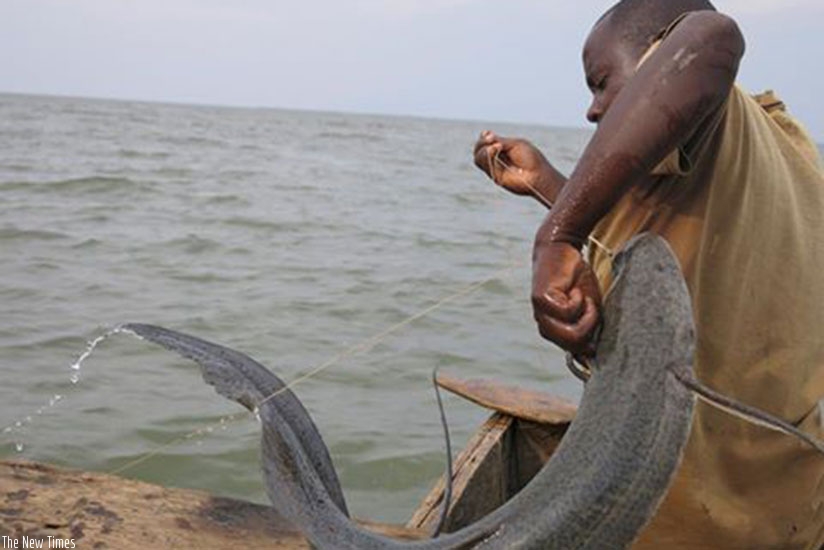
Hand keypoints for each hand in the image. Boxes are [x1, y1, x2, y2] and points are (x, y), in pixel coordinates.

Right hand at [473, 131, 553, 198]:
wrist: (538, 174)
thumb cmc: (531, 158)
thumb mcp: (515, 144)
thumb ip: (499, 141)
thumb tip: (485, 135)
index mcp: (501, 149)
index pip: (484, 143)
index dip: (483, 138)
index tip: (488, 133)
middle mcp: (496, 159)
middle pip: (478, 150)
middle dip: (480, 143)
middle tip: (490, 139)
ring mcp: (495, 169)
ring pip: (478, 158)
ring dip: (484, 149)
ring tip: (496, 146)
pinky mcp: (495, 177)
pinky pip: (484, 165)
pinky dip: (488, 156)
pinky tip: (495, 150)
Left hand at [531, 240, 601, 355]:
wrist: (561, 250)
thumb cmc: (577, 280)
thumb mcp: (590, 308)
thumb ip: (591, 329)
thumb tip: (594, 355)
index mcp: (556, 332)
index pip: (577, 352)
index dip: (592, 343)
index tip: (599, 324)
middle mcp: (545, 327)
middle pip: (576, 345)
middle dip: (592, 326)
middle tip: (591, 306)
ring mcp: (540, 315)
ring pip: (572, 333)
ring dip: (587, 314)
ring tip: (583, 297)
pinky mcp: (539, 301)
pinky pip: (568, 312)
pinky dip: (578, 300)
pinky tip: (573, 289)